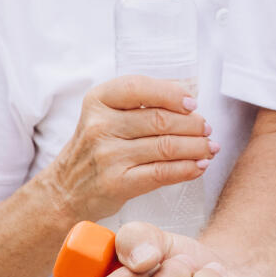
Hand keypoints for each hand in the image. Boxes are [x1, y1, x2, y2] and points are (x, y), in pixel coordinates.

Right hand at [39, 77, 217, 223]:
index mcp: (98, 100)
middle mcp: (100, 126)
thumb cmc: (95, 147)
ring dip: (196, 147)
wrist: (65, 189)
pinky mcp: (117, 183)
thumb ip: (139, 103)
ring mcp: (108, 156)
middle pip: (159, 119)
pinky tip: (200, 166)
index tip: (192, 103)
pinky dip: (187, 169)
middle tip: (207, 128)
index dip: (171, 93)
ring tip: (210, 147)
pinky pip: (162, 173)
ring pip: (166, 146)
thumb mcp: (105, 115)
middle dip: (192, 124)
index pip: (139, 87)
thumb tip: (188, 99)